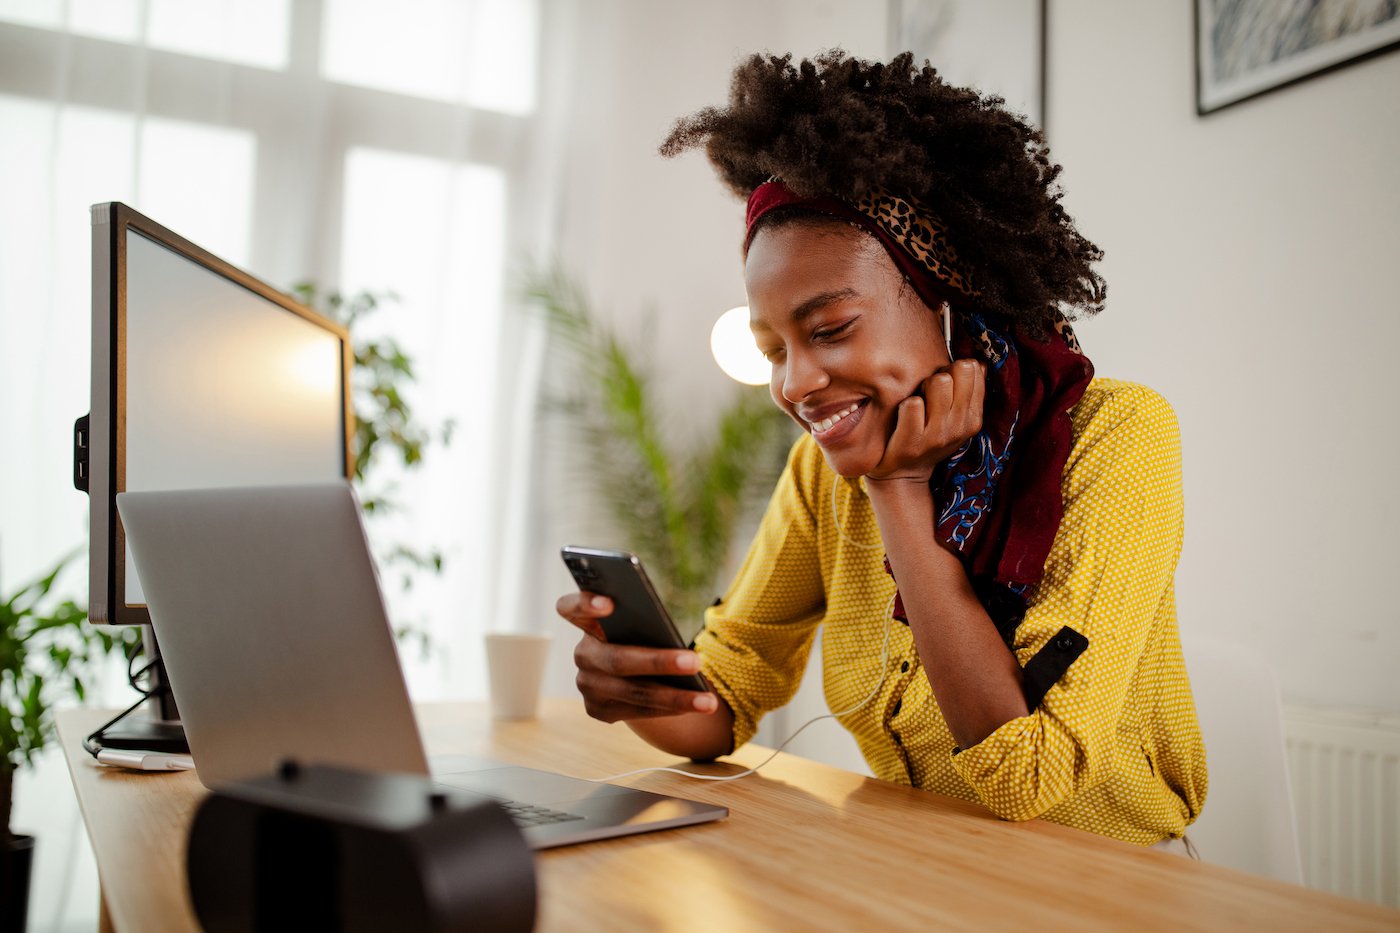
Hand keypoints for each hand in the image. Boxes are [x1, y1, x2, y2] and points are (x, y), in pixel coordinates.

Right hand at [555, 591, 718, 723]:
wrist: (635, 674)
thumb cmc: (644, 636)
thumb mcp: (643, 625)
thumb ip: (646, 623)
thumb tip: (674, 640)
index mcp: (587, 622)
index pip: (570, 608)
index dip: (585, 604)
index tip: (609, 603)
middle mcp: (583, 654)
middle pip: (617, 659)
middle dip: (659, 662)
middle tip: (695, 661)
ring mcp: (587, 686)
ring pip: (633, 692)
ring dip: (675, 696)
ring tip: (708, 700)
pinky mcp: (598, 710)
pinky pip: (638, 711)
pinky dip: (669, 708)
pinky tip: (696, 706)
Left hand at [866, 359, 984, 484]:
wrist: (902, 477)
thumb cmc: (928, 437)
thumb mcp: (956, 420)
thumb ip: (968, 392)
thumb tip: (978, 362)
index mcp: (974, 418)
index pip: (974, 369)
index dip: (954, 370)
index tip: (944, 387)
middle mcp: (960, 426)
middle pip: (959, 369)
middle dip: (940, 374)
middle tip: (927, 392)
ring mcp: (937, 435)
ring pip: (938, 382)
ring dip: (922, 386)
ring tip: (916, 402)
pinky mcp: (912, 442)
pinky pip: (913, 404)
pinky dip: (904, 405)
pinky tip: (902, 416)